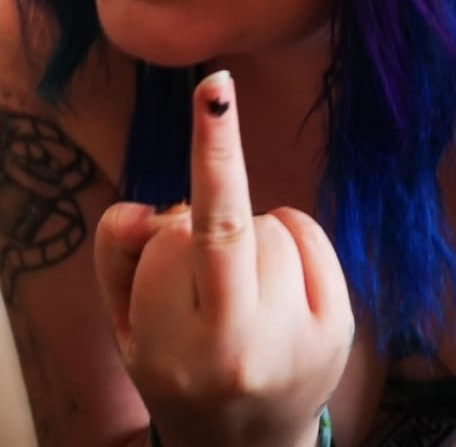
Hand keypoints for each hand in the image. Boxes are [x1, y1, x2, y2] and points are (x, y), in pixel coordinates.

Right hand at [95, 70, 352, 446]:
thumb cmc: (174, 365)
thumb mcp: (123, 324)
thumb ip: (118, 254)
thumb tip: (151, 209)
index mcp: (175, 350)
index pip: (180, 239)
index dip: (195, 172)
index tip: (216, 90)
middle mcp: (240, 351)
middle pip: (230, 226)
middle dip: (213, 185)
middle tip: (205, 157)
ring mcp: (298, 342)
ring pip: (270, 226)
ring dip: (248, 234)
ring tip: (236, 284)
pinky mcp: (338, 329)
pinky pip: (307, 234)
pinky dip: (287, 239)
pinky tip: (274, 280)